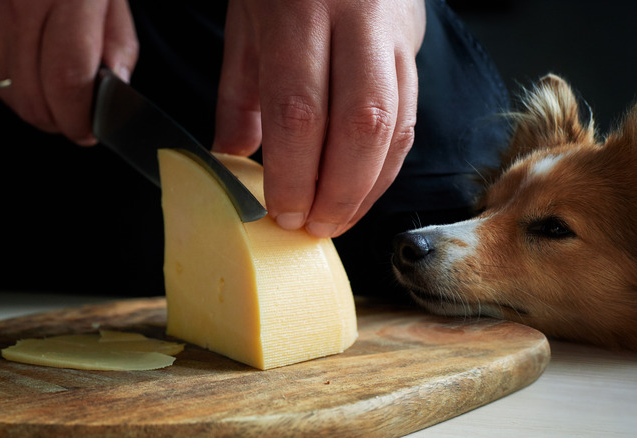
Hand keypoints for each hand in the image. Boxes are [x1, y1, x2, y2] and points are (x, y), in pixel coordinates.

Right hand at [0, 0, 138, 145]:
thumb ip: (118, 41)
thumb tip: (117, 88)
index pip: (68, 81)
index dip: (80, 119)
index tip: (90, 131)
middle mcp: (17, 7)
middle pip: (33, 100)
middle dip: (60, 121)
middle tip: (77, 116)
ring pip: (9, 95)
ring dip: (36, 102)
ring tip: (54, 78)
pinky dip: (12, 79)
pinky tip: (27, 52)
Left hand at [212, 0, 425, 236]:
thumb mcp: (246, 21)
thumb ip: (238, 94)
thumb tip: (230, 156)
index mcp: (297, 11)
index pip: (298, 111)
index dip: (293, 174)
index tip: (282, 212)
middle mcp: (353, 20)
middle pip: (359, 126)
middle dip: (337, 192)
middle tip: (314, 227)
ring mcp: (390, 34)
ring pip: (394, 125)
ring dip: (368, 187)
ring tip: (338, 219)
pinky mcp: (412, 47)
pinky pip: (410, 116)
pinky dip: (387, 164)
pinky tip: (364, 188)